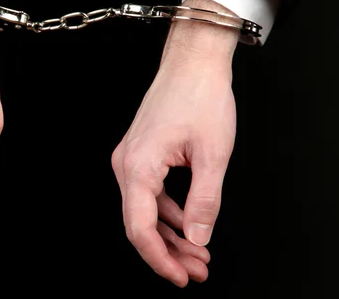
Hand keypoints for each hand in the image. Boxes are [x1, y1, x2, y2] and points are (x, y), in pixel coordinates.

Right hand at [111, 0, 238, 287]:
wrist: (193, 61)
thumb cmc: (201, 95)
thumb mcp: (212, 154)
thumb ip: (204, 201)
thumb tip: (199, 236)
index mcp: (138, 166)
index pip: (140, 228)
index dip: (160, 259)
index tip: (181, 276)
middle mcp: (127, 164)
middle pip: (140, 223)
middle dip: (169, 251)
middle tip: (197, 269)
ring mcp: (131, 157)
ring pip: (146, 210)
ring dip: (171, 234)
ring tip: (198, 253)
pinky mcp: (141, 152)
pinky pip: (150, 192)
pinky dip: (169, 212)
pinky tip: (189, 223)